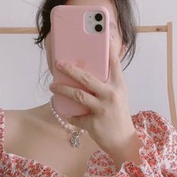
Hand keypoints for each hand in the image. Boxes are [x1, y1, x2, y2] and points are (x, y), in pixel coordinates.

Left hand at [49, 47, 142, 167]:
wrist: (124, 142)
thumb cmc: (118, 116)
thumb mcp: (118, 97)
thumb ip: (106, 84)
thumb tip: (84, 73)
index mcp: (119, 85)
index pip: (113, 62)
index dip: (108, 48)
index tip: (102, 35)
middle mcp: (112, 94)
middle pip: (87, 78)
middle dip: (70, 69)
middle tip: (58, 63)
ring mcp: (103, 109)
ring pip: (77, 95)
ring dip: (62, 90)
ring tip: (52, 86)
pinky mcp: (94, 123)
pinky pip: (76, 116)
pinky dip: (70, 115)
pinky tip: (66, 113)